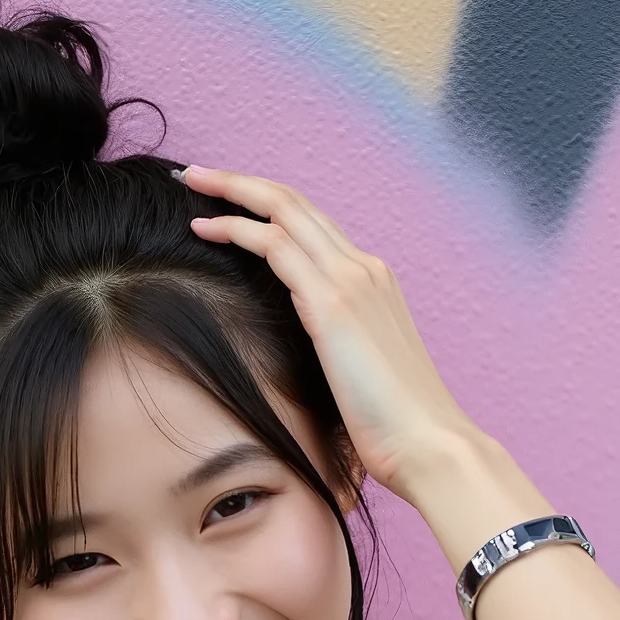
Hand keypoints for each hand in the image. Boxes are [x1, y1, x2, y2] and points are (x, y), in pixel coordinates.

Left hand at [182, 164, 475, 502]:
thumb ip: (336, 355)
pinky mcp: (332, 303)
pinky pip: (276, 245)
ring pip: (283, 208)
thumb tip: (312, 368)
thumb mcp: (361, 379)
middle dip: (242, 181)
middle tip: (196, 174)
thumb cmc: (397, 429)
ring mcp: (351, 279)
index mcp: (374, 283)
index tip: (229, 206)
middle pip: (295, 202)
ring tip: (190, 183)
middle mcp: (364, 268)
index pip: (314, 227)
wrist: (429, 445)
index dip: (269, 209)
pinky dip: (236, 228)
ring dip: (231, 190)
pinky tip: (204, 228)